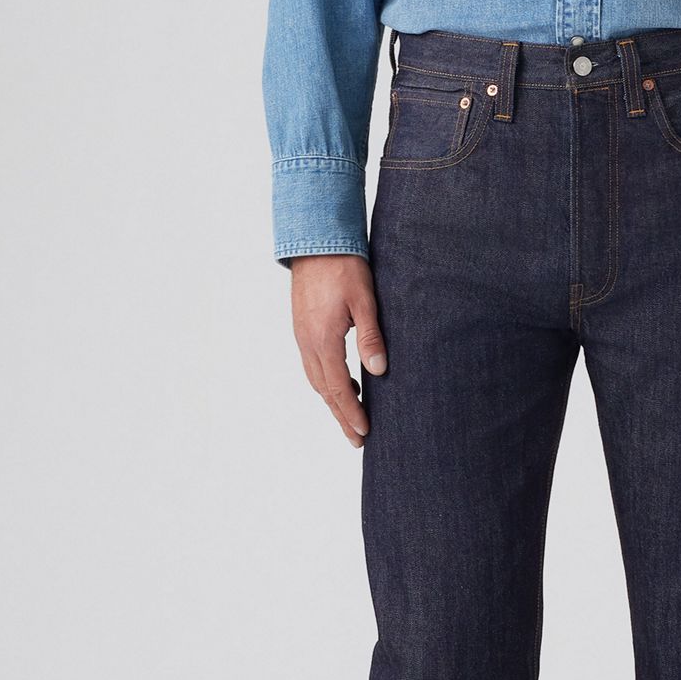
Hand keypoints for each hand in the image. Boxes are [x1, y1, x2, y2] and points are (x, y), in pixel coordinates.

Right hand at [288, 253, 385, 445]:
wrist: (314, 240)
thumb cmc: (344, 266)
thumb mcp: (365, 300)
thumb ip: (371, 336)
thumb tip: (379, 371)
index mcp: (323, 339)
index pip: (338, 388)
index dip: (351, 413)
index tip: (364, 432)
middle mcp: (308, 342)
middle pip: (324, 391)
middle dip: (341, 416)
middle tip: (357, 439)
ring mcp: (302, 335)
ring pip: (315, 379)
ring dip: (332, 400)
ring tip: (351, 415)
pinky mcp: (302, 327)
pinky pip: (312, 364)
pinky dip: (326, 381)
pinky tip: (342, 381)